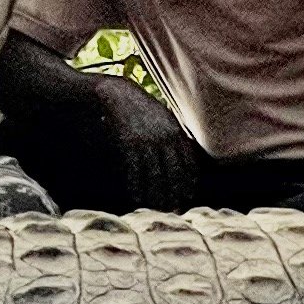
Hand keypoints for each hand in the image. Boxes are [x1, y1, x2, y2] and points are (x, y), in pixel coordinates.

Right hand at [102, 77, 200, 208]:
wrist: (114, 93)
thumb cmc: (137, 106)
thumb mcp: (161, 116)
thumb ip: (173, 135)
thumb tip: (184, 156)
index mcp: (176, 131)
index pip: (190, 165)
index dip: (189, 185)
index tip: (186, 199)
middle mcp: (165, 136)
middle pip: (175, 174)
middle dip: (174, 196)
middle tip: (172, 211)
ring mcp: (147, 139)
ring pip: (156, 176)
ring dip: (155, 197)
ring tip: (155, 209)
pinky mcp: (129, 142)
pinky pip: (136, 171)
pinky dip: (137, 187)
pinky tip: (136, 198)